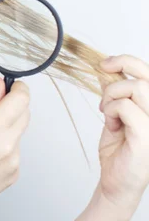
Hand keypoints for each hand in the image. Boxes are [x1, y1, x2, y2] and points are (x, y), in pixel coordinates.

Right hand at [0, 76, 30, 216]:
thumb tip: (0, 84)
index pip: (21, 100)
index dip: (19, 89)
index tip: (13, 86)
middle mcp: (8, 146)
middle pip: (25, 114)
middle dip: (13, 106)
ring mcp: (14, 161)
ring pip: (19, 132)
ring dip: (8, 128)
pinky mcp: (16, 173)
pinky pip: (16, 150)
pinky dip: (6, 147)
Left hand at [96, 54, 148, 216]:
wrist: (116, 182)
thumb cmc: (119, 152)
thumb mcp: (114, 116)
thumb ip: (114, 96)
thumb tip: (106, 73)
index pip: (148, 73)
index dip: (126, 61)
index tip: (105, 64)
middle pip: (144, 75)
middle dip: (118, 68)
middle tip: (101, 74)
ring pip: (135, 88)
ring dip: (111, 95)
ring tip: (106, 112)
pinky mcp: (147, 136)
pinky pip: (125, 107)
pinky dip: (111, 111)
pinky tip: (111, 125)